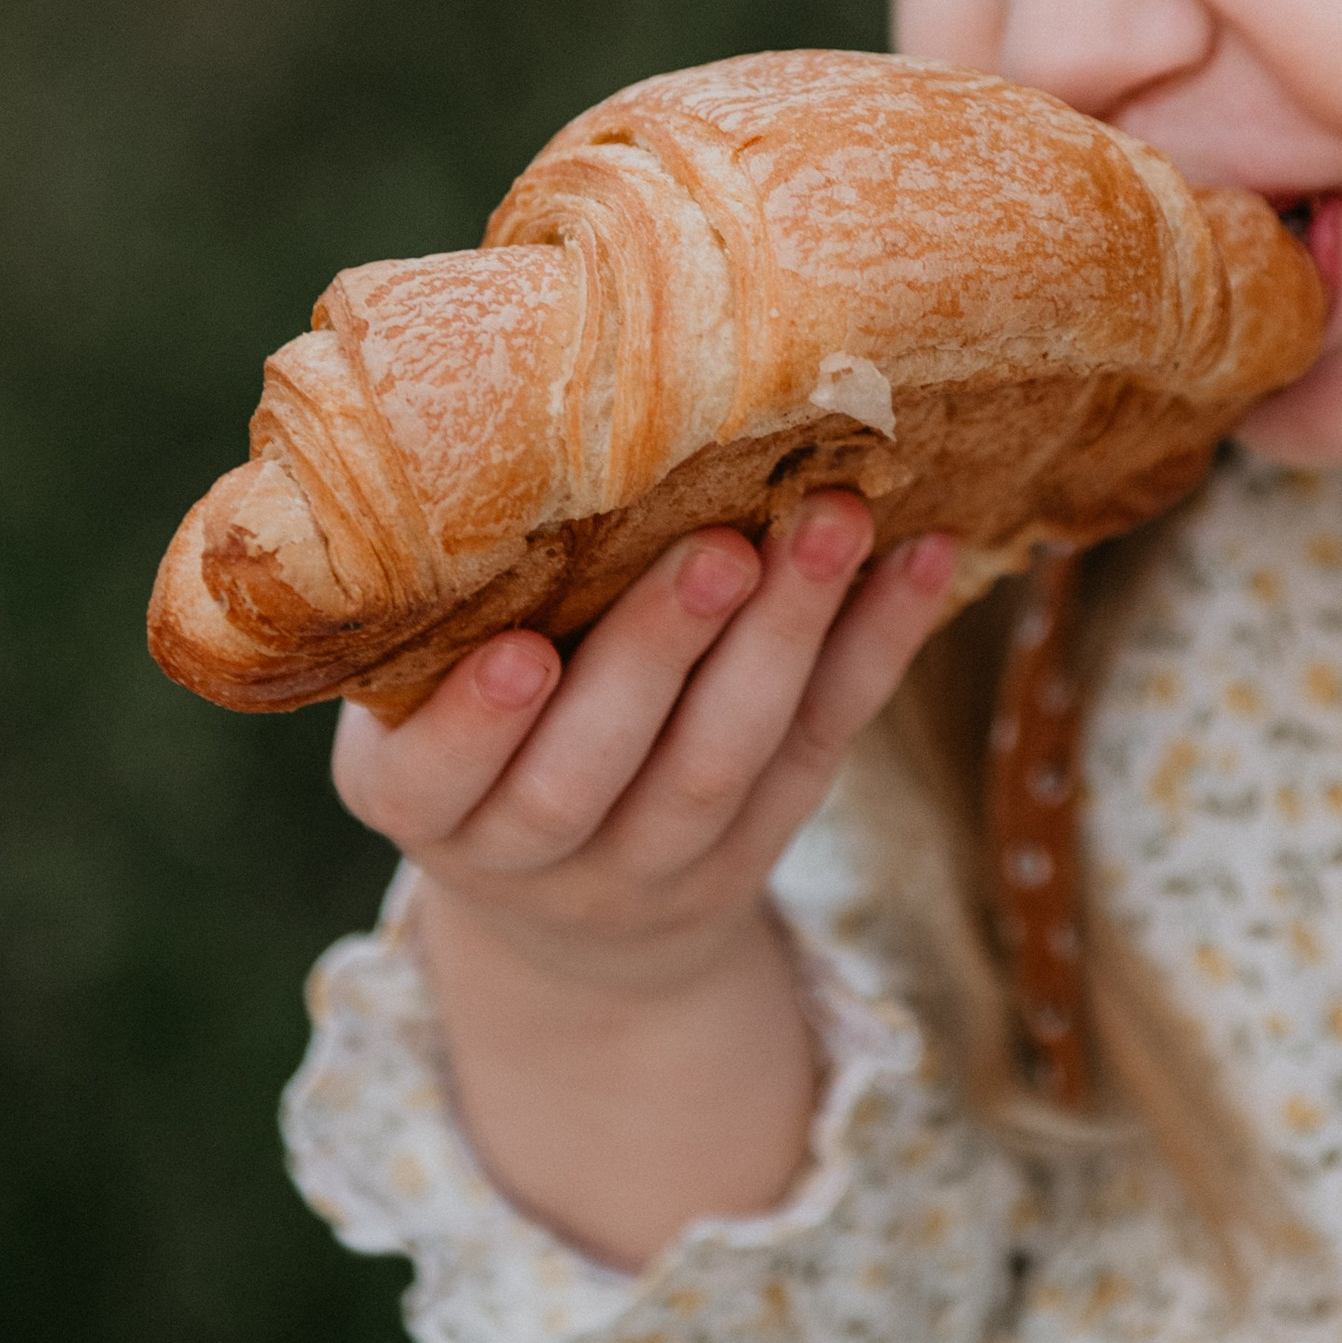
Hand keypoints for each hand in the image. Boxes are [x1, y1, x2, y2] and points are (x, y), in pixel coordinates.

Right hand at [327, 498, 960, 1260]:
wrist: (573, 919)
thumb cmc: (480, 741)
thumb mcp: (419, 702)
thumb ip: (450, 609)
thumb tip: (498, 422)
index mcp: (421, 805)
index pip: (433, 783)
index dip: (476, 726)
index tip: (522, 651)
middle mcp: (531, 852)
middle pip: (591, 774)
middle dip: (658, 655)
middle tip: (716, 551)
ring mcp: (655, 863)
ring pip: (722, 763)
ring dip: (785, 636)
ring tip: (830, 521)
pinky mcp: (763, 840)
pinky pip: (822, 742)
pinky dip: (878, 647)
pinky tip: (922, 556)